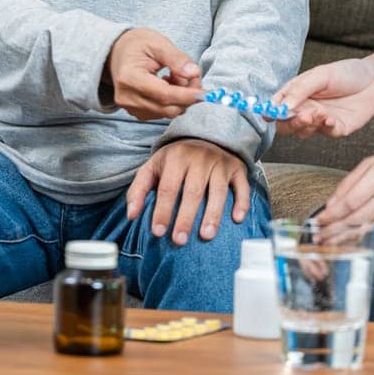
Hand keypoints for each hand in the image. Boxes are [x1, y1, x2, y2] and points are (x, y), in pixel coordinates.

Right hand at [105, 28, 202, 120]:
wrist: (116, 53)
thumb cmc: (137, 45)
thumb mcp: (158, 43)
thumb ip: (177, 58)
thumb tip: (194, 73)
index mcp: (129, 77)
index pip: (163, 94)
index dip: (186, 95)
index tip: (204, 92)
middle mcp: (127, 96)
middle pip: (167, 108)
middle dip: (187, 96)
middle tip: (194, 77)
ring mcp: (130, 107)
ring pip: (167, 112)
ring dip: (180, 98)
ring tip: (175, 76)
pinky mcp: (136, 112)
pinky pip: (161, 113)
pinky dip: (172, 101)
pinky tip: (168, 84)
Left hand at [125, 139, 249, 244]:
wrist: (206, 135)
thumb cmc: (176, 158)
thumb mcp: (154, 167)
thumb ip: (139, 189)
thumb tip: (131, 215)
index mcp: (176, 158)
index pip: (168, 187)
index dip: (162, 210)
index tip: (158, 231)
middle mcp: (199, 158)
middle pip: (192, 191)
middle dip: (185, 217)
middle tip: (179, 240)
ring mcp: (220, 163)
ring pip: (218, 190)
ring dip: (213, 214)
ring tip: (206, 235)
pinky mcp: (237, 169)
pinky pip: (242, 186)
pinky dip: (241, 202)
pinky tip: (237, 219)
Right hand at [271, 57, 373, 137]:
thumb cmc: (345, 72)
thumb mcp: (320, 75)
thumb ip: (299, 90)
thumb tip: (281, 107)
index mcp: (297, 94)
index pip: (276, 107)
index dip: (270, 112)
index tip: (270, 114)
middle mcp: (305, 109)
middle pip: (286, 125)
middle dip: (289, 123)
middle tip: (299, 115)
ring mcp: (320, 120)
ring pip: (303, 132)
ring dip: (307, 124)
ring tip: (317, 113)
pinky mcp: (337, 128)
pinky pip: (326, 133)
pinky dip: (325, 127)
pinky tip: (330, 118)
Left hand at [316, 141, 373, 248]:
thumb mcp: (372, 161)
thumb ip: (350, 182)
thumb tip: (331, 205)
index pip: (351, 201)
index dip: (332, 214)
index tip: (319, 221)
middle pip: (359, 219)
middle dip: (335, 231)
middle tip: (319, 238)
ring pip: (371, 231)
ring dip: (348, 241)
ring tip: (332, 246)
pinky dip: (369, 245)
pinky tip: (355, 248)